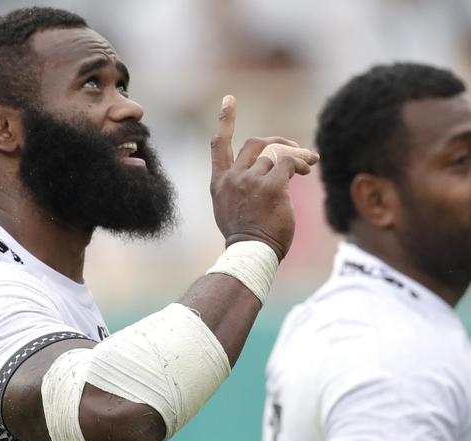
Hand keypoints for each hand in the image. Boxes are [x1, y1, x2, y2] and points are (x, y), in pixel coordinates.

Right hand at [209, 95, 318, 259]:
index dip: (225, 120)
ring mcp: (250, 181)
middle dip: (278, 141)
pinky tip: (306, 171)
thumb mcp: (230, 209)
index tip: (229, 100)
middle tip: (295, 149)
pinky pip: (288, 163)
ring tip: (308, 165)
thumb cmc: (245, 238)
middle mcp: (232, 177)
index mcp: (219, 182)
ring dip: (296, 156)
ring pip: (276, 154)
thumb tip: (264, 173)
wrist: (251, 254)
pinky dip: (300, 163)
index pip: (218, 144)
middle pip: (256, 143)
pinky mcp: (270, 187)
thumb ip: (240, 187)